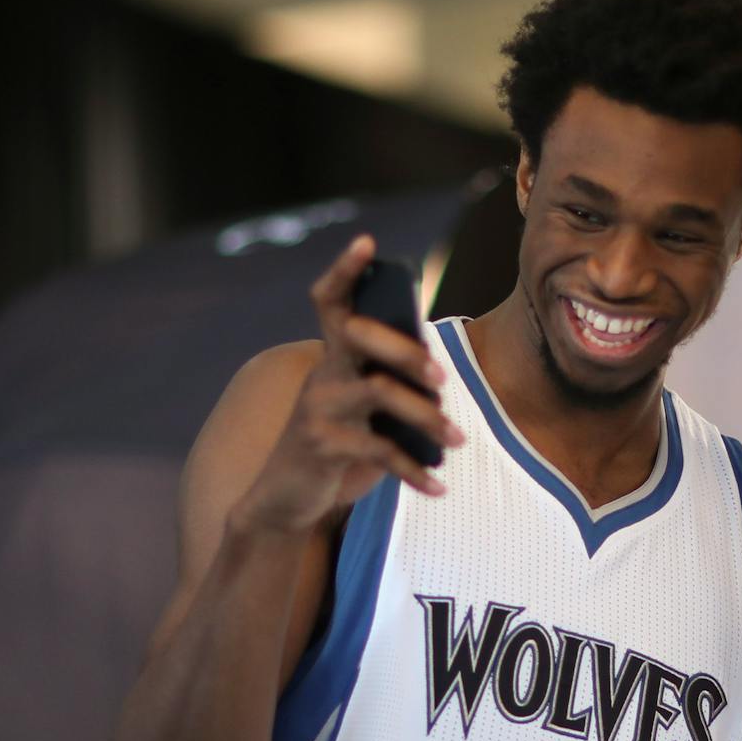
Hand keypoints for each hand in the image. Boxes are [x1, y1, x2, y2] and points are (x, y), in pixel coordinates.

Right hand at [233, 235, 465, 533]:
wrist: (284, 498)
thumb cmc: (336, 445)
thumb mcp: (357, 409)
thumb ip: (384, 383)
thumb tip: (437, 374)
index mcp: (332, 358)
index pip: (331, 302)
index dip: (345, 270)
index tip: (367, 242)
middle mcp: (322, 375)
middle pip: (361, 338)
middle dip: (406, 352)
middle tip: (443, 379)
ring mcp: (318, 409)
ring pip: (378, 394)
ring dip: (426, 417)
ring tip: (457, 440)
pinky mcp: (322, 447)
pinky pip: (380, 451)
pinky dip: (414, 471)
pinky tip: (437, 487)